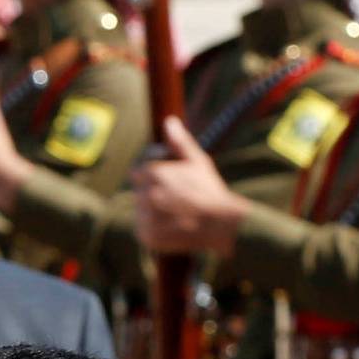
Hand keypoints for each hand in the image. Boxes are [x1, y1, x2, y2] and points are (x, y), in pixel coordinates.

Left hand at [132, 117, 247, 256]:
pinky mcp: (147, 236)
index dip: (152, 178)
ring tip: (175, 214)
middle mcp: (146, 194)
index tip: (168, 185)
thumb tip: (169, 121)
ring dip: (152, 213)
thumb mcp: (197, 161)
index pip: (138, 173)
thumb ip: (179, 142)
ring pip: (140, 213)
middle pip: (139, 193)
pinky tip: (171, 226)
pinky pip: (143, 231)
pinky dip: (153, 230)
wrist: (220, 224)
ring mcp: (145, 216)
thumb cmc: (210, 190)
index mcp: (153, 173)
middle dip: (152, 196)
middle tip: (175, 201)